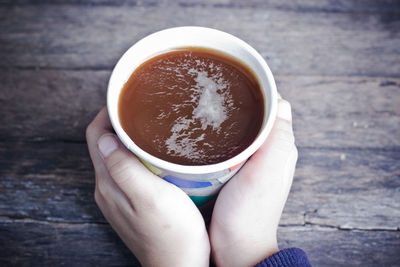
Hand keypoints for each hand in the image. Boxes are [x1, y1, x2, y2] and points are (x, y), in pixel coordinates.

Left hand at [86, 108, 209, 266]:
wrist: (180, 265)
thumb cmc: (172, 233)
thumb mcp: (150, 197)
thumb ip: (124, 168)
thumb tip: (105, 137)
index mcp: (108, 183)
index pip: (96, 136)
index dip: (107, 113)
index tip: (128, 98)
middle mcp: (108, 188)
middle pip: (104, 144)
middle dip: (118, 122)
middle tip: (143, 108)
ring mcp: (119, 196)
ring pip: (115, 156)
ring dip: (128, 137)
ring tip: (150, 125)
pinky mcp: (132, 202)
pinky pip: (127, 169)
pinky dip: (136, 154)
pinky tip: (154, 152)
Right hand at [209, 99, 297, 266]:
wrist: (234, 245)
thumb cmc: (248, 212)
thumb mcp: (266, 171)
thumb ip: (277, 137)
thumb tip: (278, 99)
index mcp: (281, 148)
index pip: (273, 106)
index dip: (257, 91)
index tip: (235, 80)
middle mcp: (268, 153)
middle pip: (255, 115)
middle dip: (239, 102)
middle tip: (215, 93)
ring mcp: (250, 163)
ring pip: (240, 129)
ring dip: (226, 119)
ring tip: (205, 109)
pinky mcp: (232, 172)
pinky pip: (227, 145)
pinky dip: (218, 136)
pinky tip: (202, 135)